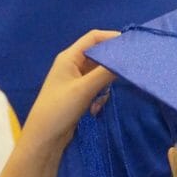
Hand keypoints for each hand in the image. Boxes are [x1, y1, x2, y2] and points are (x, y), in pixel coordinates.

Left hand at [19, 31, 118, 155]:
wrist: (44, 138)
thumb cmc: (59, 109)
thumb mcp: (84, 89)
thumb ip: (106, 72)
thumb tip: (128, 58)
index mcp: (69, 57)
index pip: (94, 37)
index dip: (112, 37)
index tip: (132, 45)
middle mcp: (72, 65)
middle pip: (98, 54)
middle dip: (112, 62)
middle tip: (130, 69)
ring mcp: (75, 80)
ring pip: (99, 73)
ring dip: (106, 83)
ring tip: (105, 97)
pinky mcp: (78, 94)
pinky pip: (96, 87)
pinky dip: (100, 95)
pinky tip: (96, 108)